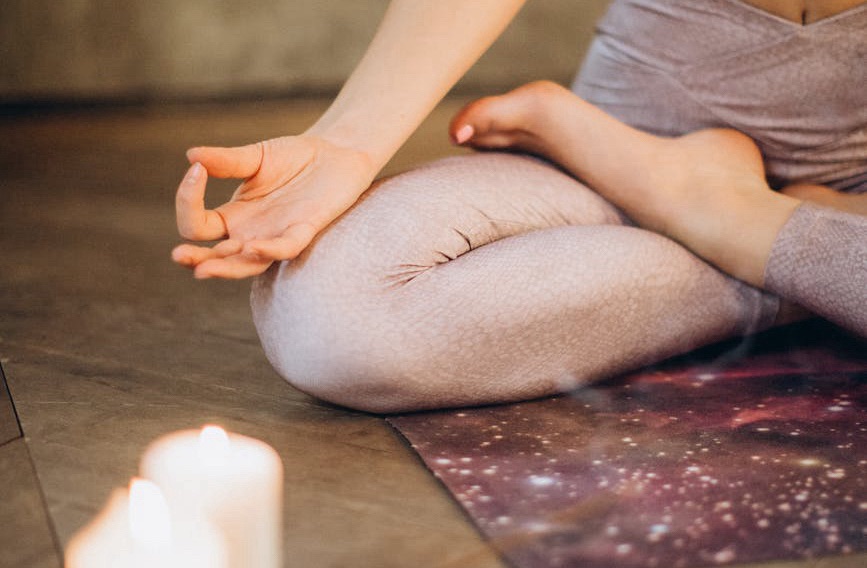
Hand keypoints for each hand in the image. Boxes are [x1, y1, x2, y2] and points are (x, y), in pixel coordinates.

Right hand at [172, 134, 374, 278]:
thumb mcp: (255, 156)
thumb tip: (191, 155)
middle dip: (196, 258)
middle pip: (217, 256)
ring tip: (202, 269)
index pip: (197, 225)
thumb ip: (226, 160)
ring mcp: (277, 235)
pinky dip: (270, 250)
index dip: (188, 201)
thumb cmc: (295, 158)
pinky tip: (252, 247)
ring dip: (226, 267)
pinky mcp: (305, 230)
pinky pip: (287, 248)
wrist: (335, 154)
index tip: (196, 170)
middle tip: (178, 255)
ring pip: (247, 264)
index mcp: (233, 216)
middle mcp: (251, 233)